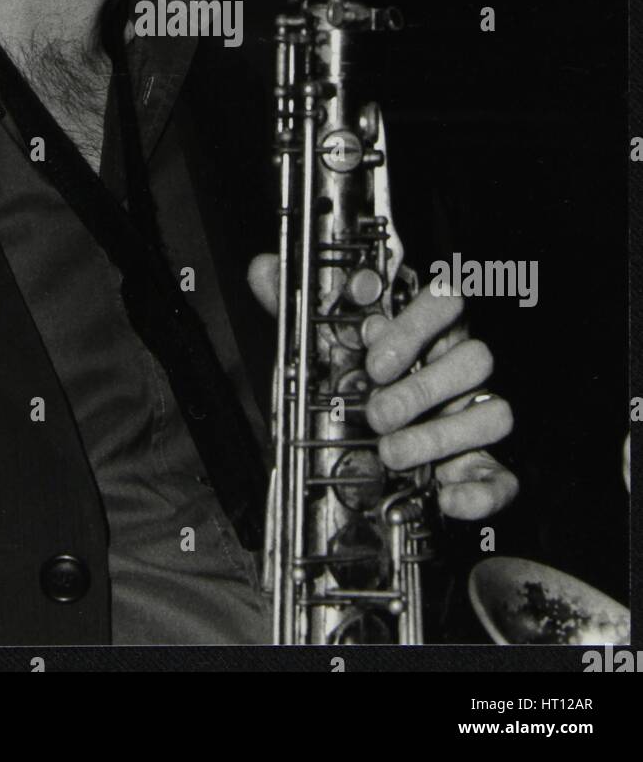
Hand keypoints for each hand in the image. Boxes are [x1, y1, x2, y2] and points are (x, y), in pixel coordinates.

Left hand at [247, 254, 517, 519]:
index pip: (447, 300)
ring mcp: (476, 419)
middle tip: (375, 413)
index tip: (373, 357)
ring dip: (441, 436)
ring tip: (391, 452)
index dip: (416, 325)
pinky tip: (446, 496)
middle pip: (476, 358)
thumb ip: (296, 311)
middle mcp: (458, 371)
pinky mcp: (485, 470)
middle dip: (422, 388)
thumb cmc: (353, 390)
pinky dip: (480, 491)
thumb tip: (262, 269)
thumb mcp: (321, 350)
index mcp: (428, 332)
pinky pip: (502, 478)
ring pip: (493, 413)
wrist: (363, 460)